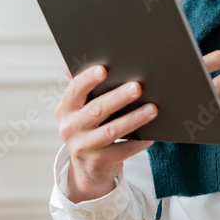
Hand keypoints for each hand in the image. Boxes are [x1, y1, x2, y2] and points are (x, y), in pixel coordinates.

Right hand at [55, 65, 157, 201]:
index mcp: (66, 108)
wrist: (88, 165)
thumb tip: (84, 54)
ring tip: (153, 109)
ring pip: (112, 131)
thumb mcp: (82, 107)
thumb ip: (85, 85)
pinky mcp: (99, 162)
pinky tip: (153, 133)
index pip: (75, 90)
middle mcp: (70, 128)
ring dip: (134, 119)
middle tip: (137, 87)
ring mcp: (83, 147)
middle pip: (97, 110)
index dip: (88, 79)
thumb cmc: (90, 125)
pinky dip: (139, 141)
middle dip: (118, 97)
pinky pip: (123, 150)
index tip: (104, 69)